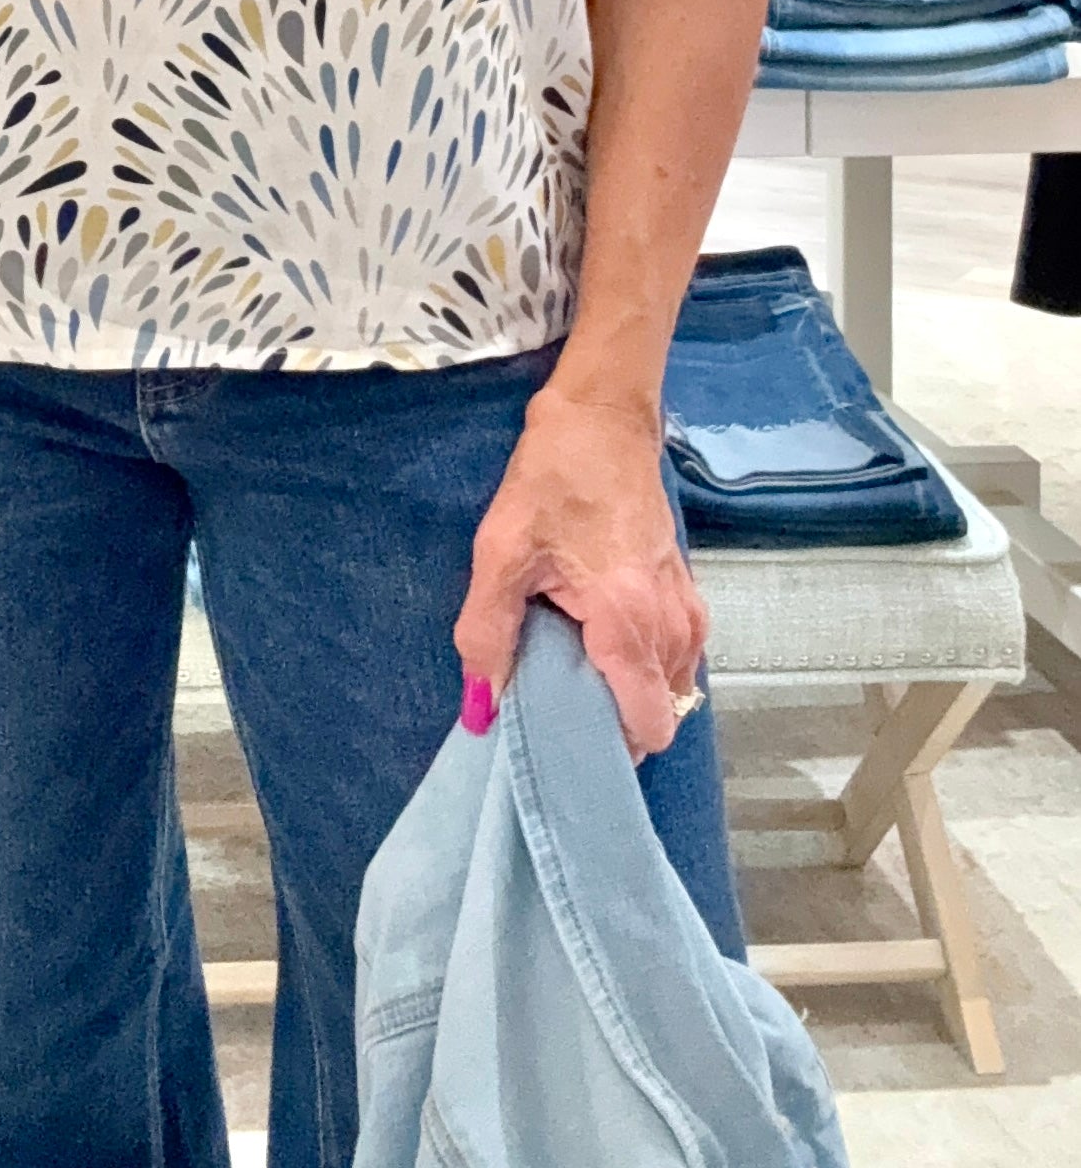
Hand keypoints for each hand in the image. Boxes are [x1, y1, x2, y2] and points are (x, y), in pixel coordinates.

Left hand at [453, 384, 707, 760]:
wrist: (603, 418)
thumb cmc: (552, 478)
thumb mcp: (502, 551)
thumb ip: (488, 635)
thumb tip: (480, 710)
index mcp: (628, 620)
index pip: (646, 726)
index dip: (607, 749)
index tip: (563, 745)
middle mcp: (672, 624)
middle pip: (660, 715)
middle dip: (613, 726)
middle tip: (559, 708)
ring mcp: (687, 607)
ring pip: (672, 688)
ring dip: (630, 695)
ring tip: (575, 675)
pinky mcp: (686, 591)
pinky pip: (677, 657)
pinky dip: (646, 667)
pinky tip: (601, 647)